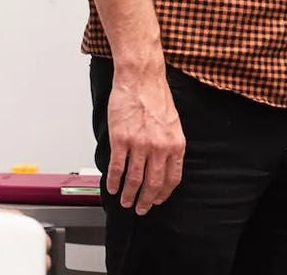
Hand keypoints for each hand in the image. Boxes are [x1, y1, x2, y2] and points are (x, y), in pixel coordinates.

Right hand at [106, 64, 184, 214]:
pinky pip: (117, 168)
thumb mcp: (173, 123)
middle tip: (140, 208)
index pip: (172, 179)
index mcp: (175, 144)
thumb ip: (170, 145)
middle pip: (153, 184)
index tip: (157, 200)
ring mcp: (140, 145)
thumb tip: (165, 164)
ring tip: (125, 201)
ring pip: (134, 180)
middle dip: (146, 201)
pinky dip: (113, 181)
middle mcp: (159, 147)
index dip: (163, 194)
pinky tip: (111, 187)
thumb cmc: (156, 96)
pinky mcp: (121, 140)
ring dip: (128, 195)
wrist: (141, 78)